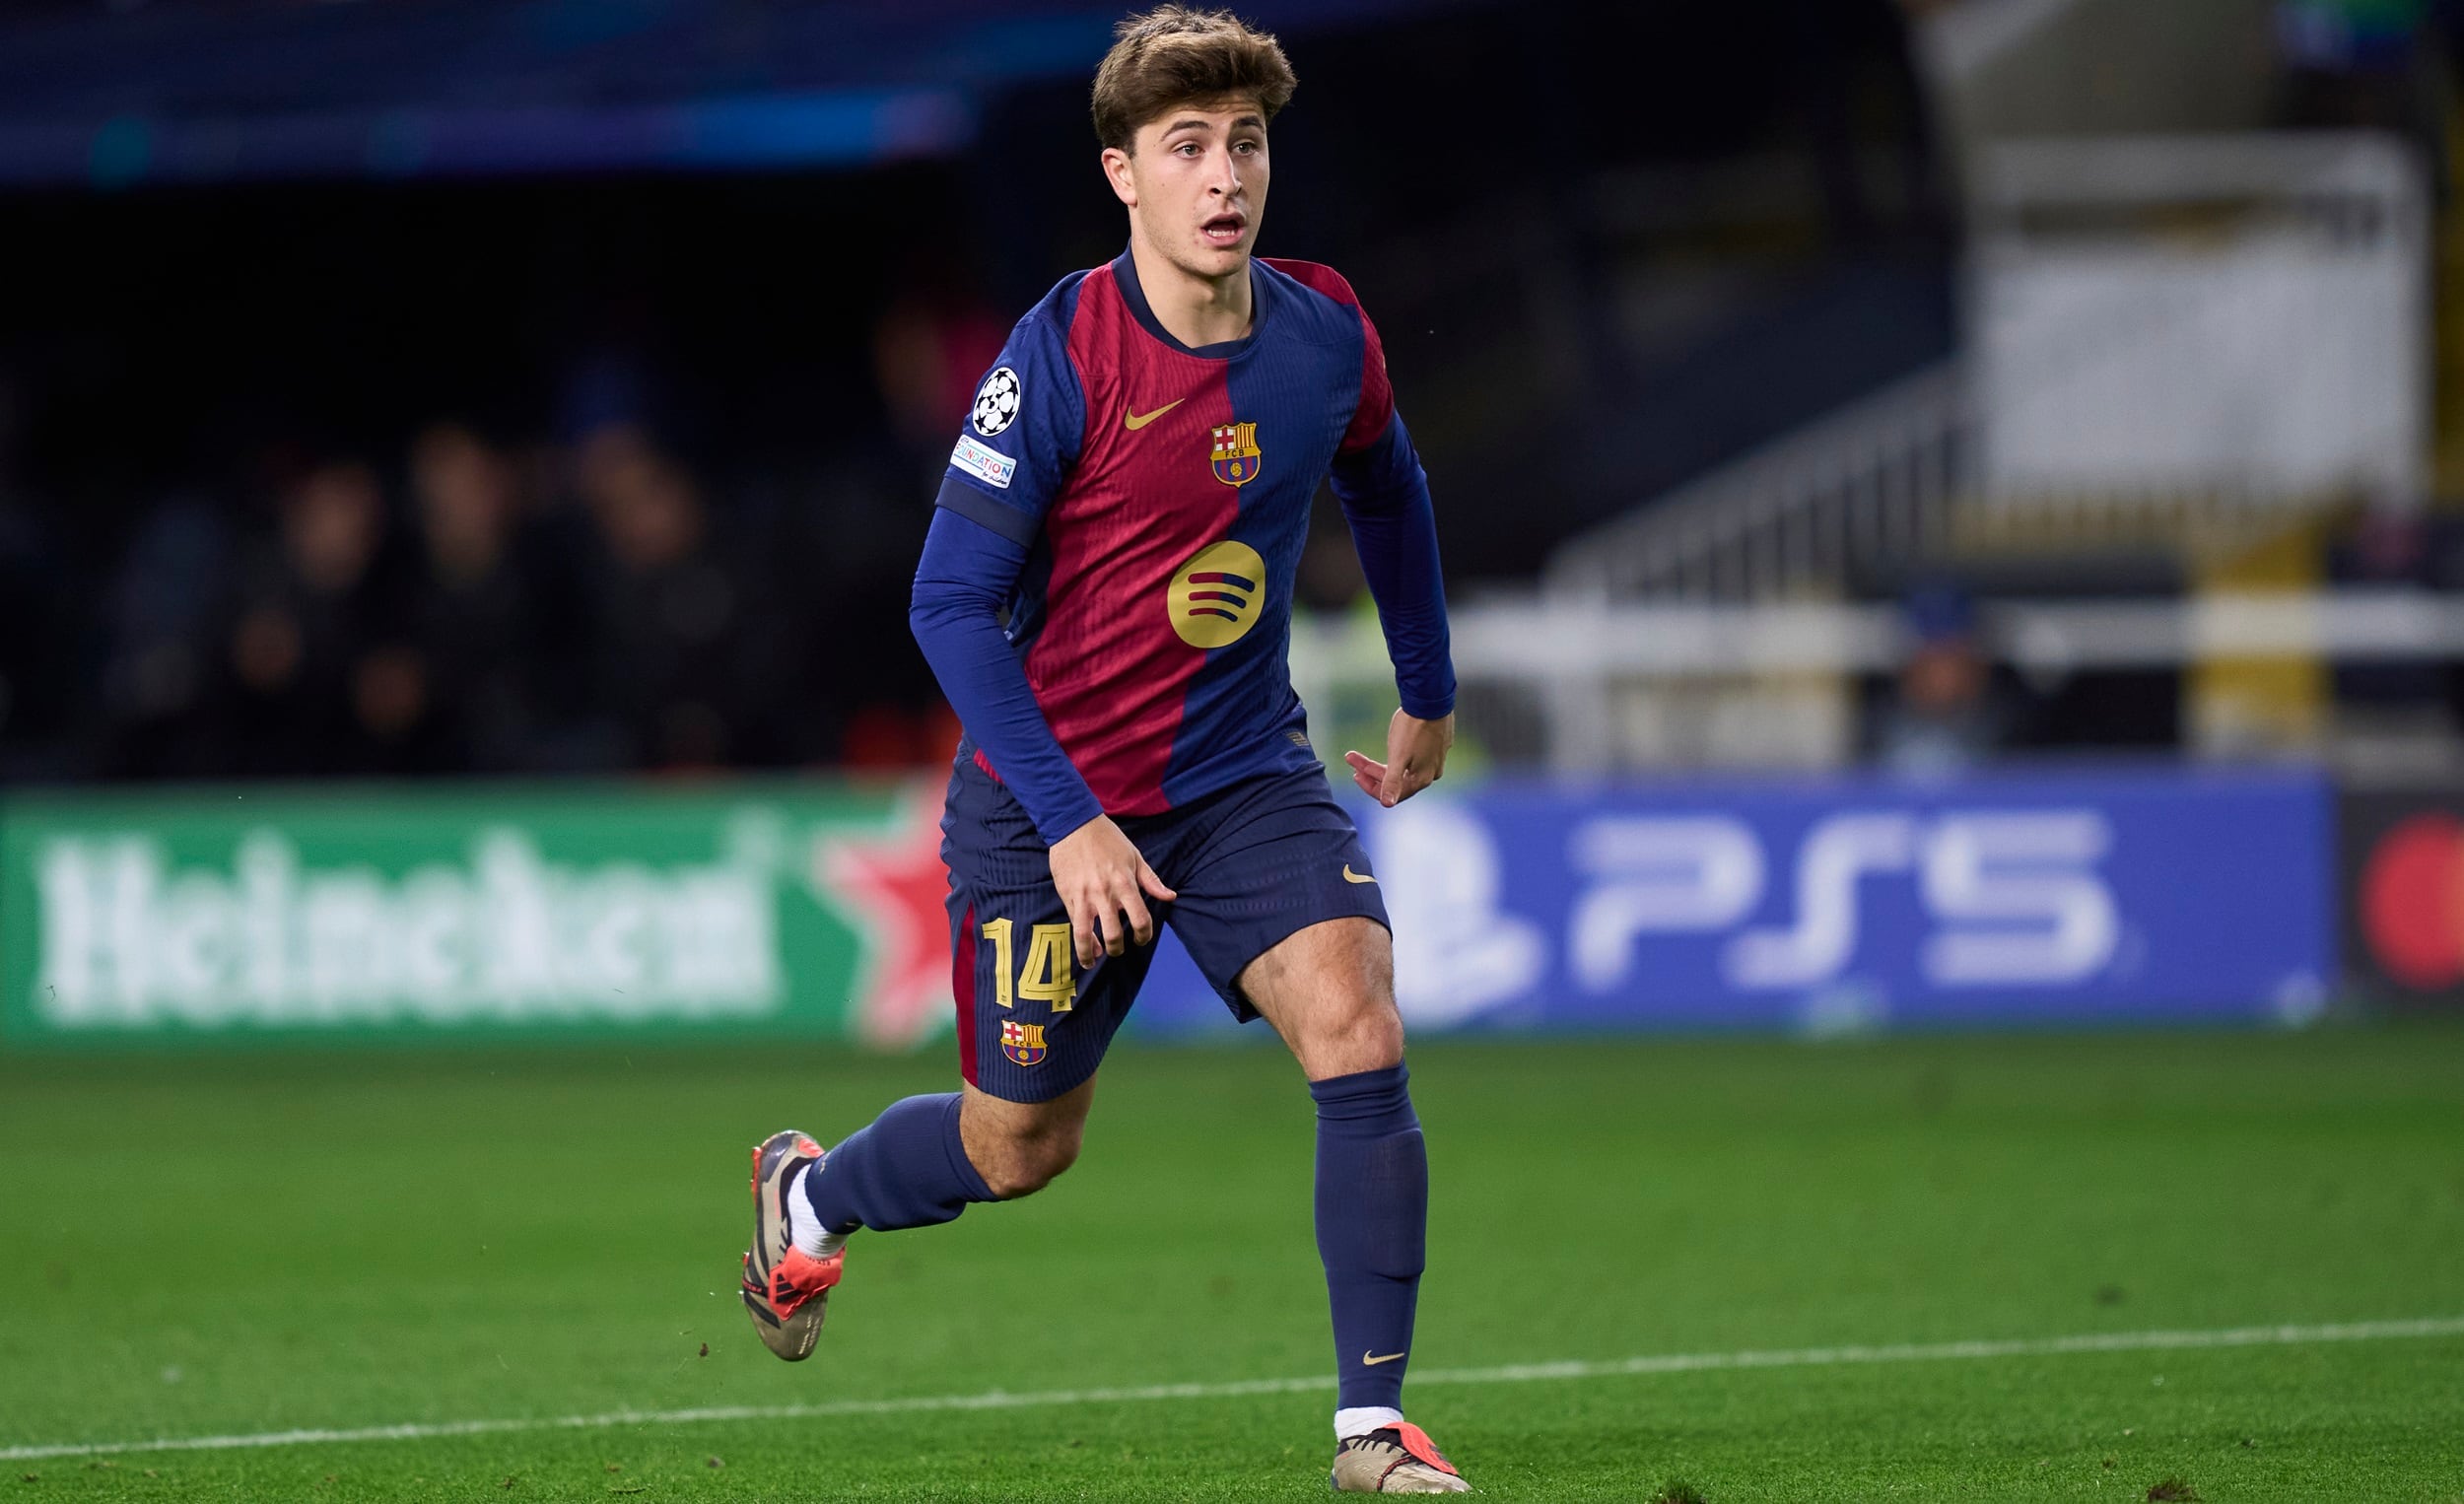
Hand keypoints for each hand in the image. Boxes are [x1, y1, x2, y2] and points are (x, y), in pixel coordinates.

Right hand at [1047, 815, 1177, 967]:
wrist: (1073, 824)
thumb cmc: (1107, 839)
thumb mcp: (1134, 856)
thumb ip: (1151, 880)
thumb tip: (1171, 897)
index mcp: (1125, 883)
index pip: (1140, 918)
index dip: (1144, 934)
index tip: (1141, 939)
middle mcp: (1104, 893)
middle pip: (1113, 933)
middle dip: (1117, 948)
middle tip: (1118, 950)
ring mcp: (1084, 896)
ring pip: (1086, 935)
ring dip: (1091, 953)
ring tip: (1094, 960)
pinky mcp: (1067, 895)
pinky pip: (1074, 923)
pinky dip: (1081, 940)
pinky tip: (1086, 947)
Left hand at [1344, 708, 1453, 806]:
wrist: (1431, 699)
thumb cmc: (1414, 727)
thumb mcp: (1398, 756)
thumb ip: (1392, 782)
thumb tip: (1387, 805)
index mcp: (1421, 779)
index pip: (1391, 794)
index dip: (1370, 786)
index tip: (1354, 773)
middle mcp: (1431, 773)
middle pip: (1396, 781)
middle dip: (1372, 772)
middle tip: (1353, 760)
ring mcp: (1435, 759)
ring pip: (1403, 769)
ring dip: (1381, 764)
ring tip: (1363, 756)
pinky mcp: (1436, 745)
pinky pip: (1413, 758)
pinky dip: (1397, 755)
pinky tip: (1391, 747)